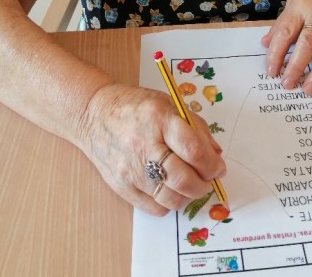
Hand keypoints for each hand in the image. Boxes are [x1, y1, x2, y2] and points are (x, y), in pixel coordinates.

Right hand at [77, 83, 225, 215]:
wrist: (94, 114)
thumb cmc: (136, 106)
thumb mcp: (169, 103)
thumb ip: (195, 127)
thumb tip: (216, 155)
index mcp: (159, 118)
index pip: (193, 150)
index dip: (212, 164)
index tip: (218, 167)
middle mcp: (144, 144)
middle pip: (184, 179)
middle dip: (204, 184)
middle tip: (207, 179)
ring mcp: (130, 169)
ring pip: (171, 198)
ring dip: (188, 196)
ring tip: (189, 184)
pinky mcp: (121, 187)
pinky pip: (155, 208)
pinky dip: (169, 203)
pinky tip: (169, 188)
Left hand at [261, 0, 311, 94]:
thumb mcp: (294, 0)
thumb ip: (281, 24)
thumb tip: (265, 44)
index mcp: (301, 5)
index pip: (286, 32)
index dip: (277, 54)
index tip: (271, 71)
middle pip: (308, 43)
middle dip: (296, 66)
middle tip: (287, 84)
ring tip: (308, 89)